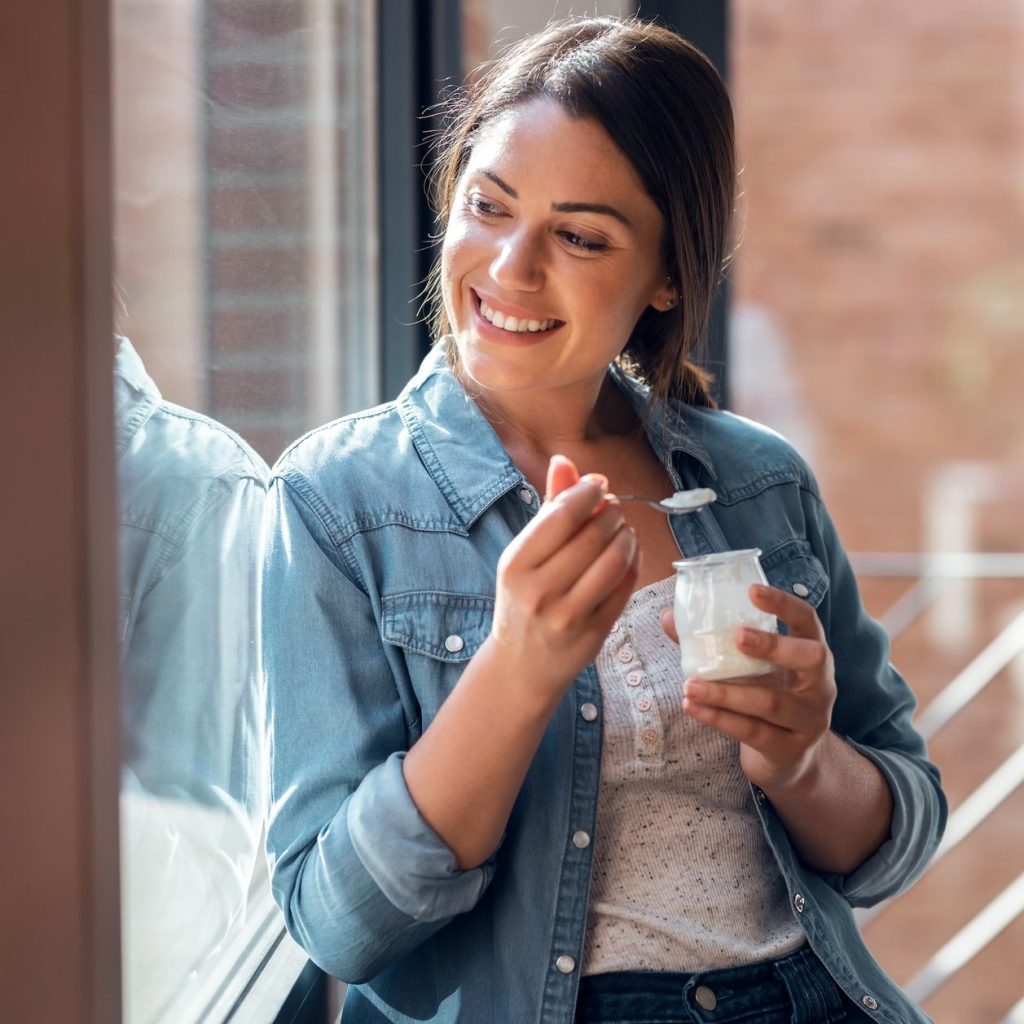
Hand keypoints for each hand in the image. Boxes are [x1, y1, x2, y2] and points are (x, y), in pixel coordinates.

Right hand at [490, 455, 640, 707]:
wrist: (520, 666)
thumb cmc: (522, 600)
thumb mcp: (523, 556)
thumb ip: (547, 508)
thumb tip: (564, 461)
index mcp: (516, 565)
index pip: (562, 516)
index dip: (589, 493)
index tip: (599, 486)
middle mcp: (540, 590)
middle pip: (592, 536)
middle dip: (612, 514)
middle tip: (614, 510)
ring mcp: (568, 615)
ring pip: (613, 560)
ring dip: (626, 537)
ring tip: (622, 530)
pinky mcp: (595, 632)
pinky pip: (625, 587)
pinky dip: (634, 562)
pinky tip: (629, 553)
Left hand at [660, 585, 835, 792]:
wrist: (788, 758)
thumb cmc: (765, 695)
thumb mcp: (750, 668)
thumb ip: (714, 642)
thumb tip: (668, 617)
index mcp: (811, 652)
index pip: (807, 620)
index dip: (784, 604)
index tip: (752, 591)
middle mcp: (820, 684)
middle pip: (810, 658)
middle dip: (772, 646)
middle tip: (736, 637)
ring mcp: (810, 719)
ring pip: (771, 703)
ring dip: (726, 693)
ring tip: (689, 685)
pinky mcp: (791, 749)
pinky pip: (753, 732)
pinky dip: (719, 718)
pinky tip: (692, 707)